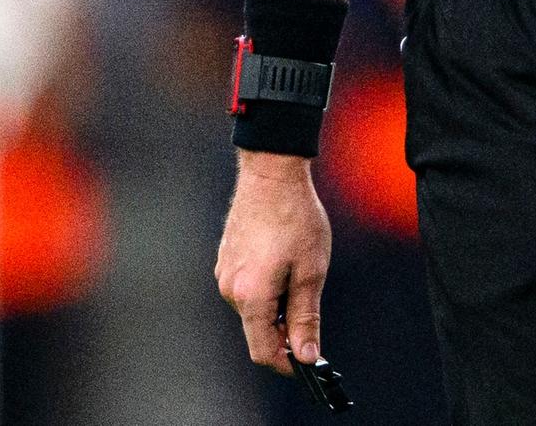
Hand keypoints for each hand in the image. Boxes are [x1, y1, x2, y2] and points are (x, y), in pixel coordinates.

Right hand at [216, 150, 332, 368]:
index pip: (263, 350)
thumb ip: (306, 317)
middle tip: (310, 309)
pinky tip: (282, 262)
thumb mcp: (311, 271)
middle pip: (257, 330)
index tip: (307, 361)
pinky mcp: (225, 259)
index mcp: (251, 296)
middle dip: (284, 330)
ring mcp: (224, 273)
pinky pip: (245, 288)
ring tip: (298, 273)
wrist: (271, 173)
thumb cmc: (295, 218)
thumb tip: (306, 355)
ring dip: (275, 306)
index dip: (286, 363)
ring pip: (252, 308)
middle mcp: (230, 289)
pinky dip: (265, 288)